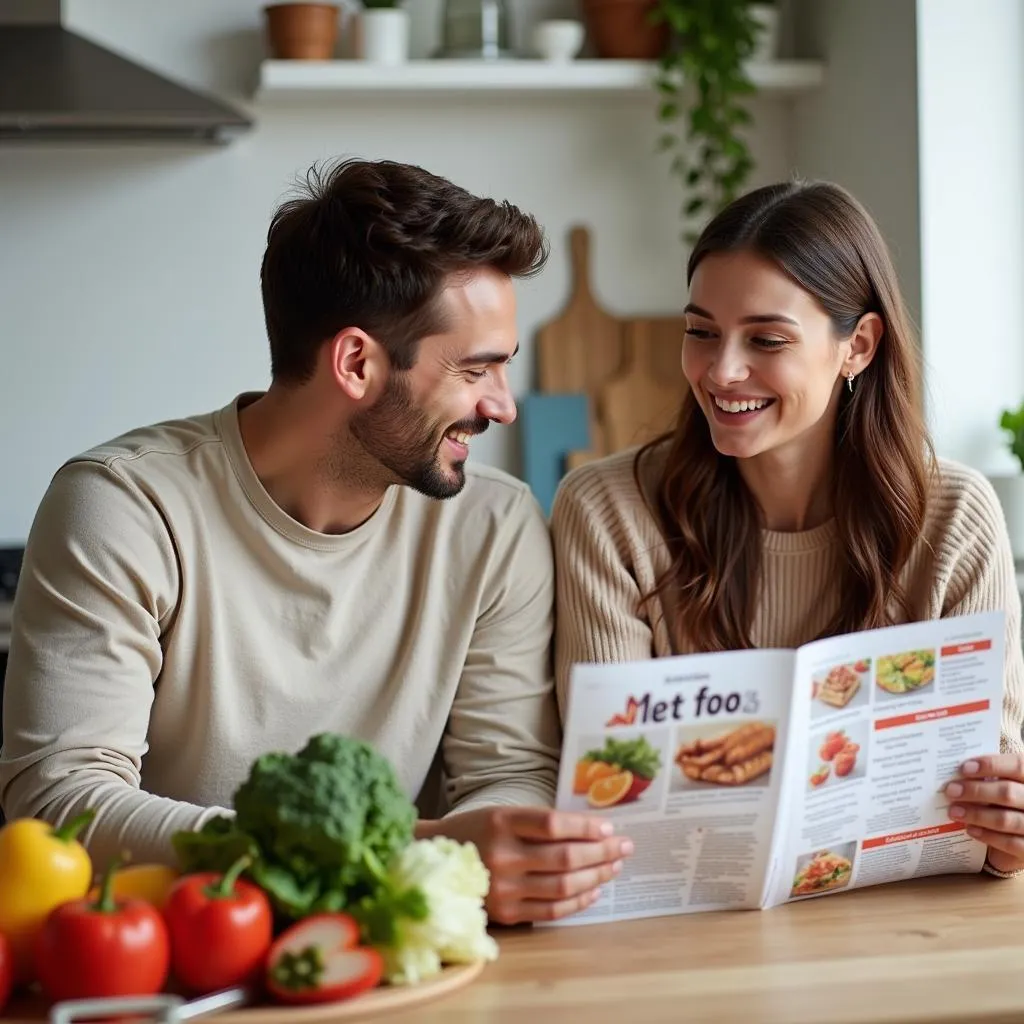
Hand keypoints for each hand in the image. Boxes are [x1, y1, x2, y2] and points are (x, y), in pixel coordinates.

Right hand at [419, 806, 632, 923]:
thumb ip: (538, 822)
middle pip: (564, 856)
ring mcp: (503, 887)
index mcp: (501, 821)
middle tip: (624, 847)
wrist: (432, 861)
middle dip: (601, 852)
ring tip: (613, 867)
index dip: (586, 827)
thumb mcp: (501, 815)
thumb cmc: (475, 832)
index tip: (609, 827)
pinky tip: (593, 890)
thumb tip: (590, 830)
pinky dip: (577, 901)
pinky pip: (550, 911)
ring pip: (562, 885)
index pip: (554, 824)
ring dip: (595, 876)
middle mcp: (502, 854)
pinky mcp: (505, 913)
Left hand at [945, 755, 1023, 873]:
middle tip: (951, 790)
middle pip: (1008, 793)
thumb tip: (960, 772)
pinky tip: (970, 829)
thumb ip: (992, 778)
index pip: (1018, 766)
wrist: (1020, 834)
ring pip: (1006, 820)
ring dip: (976, 815)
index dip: (992, 765)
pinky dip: (988, 836)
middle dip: (976, 791)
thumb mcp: (1006, 785)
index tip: (964, 768)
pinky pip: (1010, 844)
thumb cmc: (1008, 804)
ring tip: (954, 811)